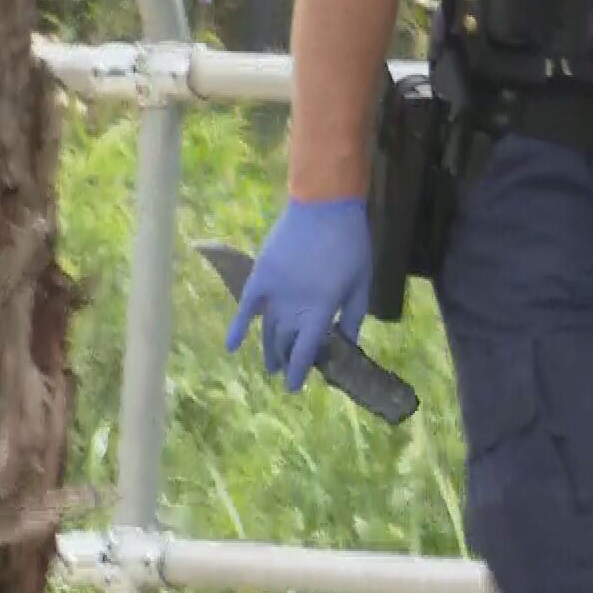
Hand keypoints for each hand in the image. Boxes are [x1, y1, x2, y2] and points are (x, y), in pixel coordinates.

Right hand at [225, 197, 371, 392]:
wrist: (325, 206)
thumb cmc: (350, 244)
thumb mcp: (361, 284)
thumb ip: (353, 317)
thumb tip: (347, 343)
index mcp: (320, 310)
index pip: (306, 351)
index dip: (300, 371)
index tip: (294, 387)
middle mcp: (293, 306)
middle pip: (285, 342)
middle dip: (286, 359)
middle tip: (288, 369)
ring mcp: (274, 292)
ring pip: (267, 330)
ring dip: (268, 349)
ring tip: (270, 365)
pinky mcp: (261, 275)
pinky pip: (245, 307)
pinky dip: (238, 327)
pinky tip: (231, 346)